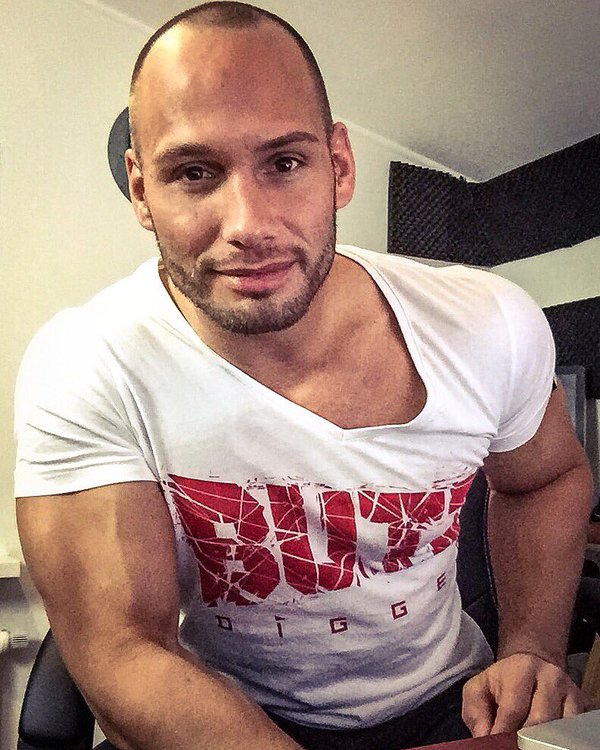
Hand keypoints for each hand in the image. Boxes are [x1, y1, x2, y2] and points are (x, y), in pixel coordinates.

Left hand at [462, 652, 588, 736]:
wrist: (531, 665)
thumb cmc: (502, 682)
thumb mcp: (479, 688)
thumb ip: (476, 712)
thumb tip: (484, 737)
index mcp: (522, 669)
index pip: (514, 708)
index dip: (503, 732)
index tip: (495, 744)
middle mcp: (551, 678)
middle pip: (541, 721)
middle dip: (524, 739)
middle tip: (513, 745)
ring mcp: (571, 692)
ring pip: (561, 729)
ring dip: (543, 741)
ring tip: (528, 743)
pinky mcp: (583, 705)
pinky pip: (576, 731)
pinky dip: (560, 740)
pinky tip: (545, 741)